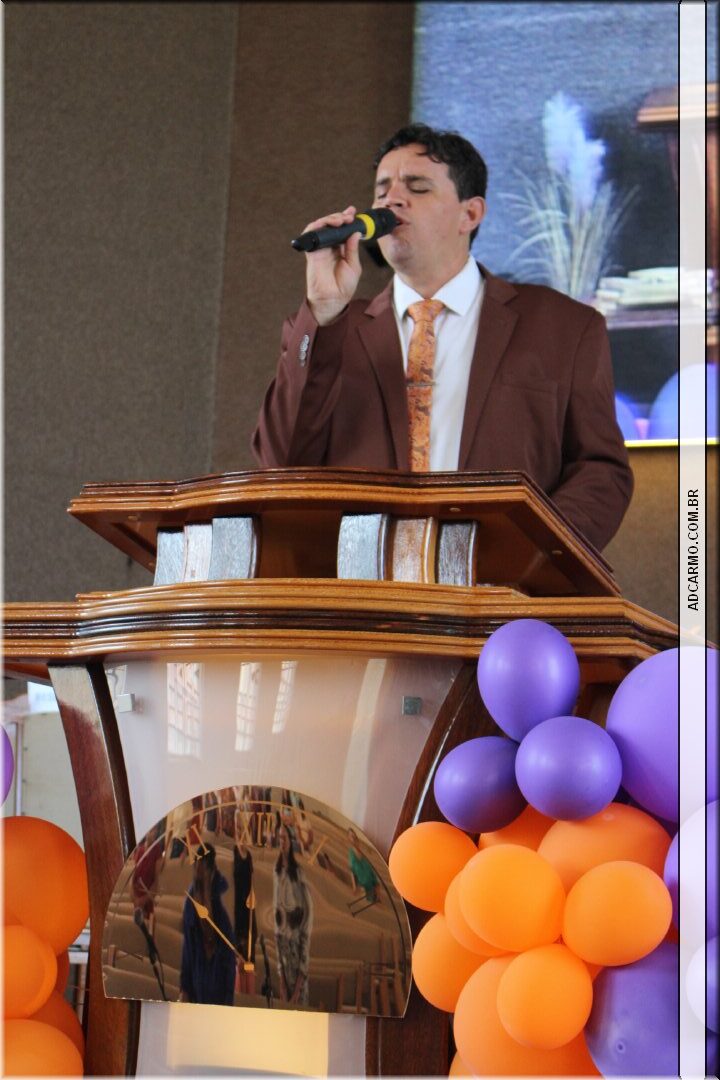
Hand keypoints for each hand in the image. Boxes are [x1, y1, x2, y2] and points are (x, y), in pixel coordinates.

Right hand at [303, 205, 361, 325]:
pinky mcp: (312, 252)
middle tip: (348, 217)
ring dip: (329, 220)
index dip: (346, 218)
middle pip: (331, 225)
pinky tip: (327, 225)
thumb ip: (353, 249)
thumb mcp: (354, 266)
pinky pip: (310, 235)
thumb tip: (355, 233)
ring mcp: (320, 248)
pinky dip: (317, 226)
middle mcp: (330, 246)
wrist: (333, 299)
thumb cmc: (344, 286)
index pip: (342, 229)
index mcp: (341, 248)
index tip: (352, 211)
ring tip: (340, 220)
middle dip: (339, 217)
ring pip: (321, 226)